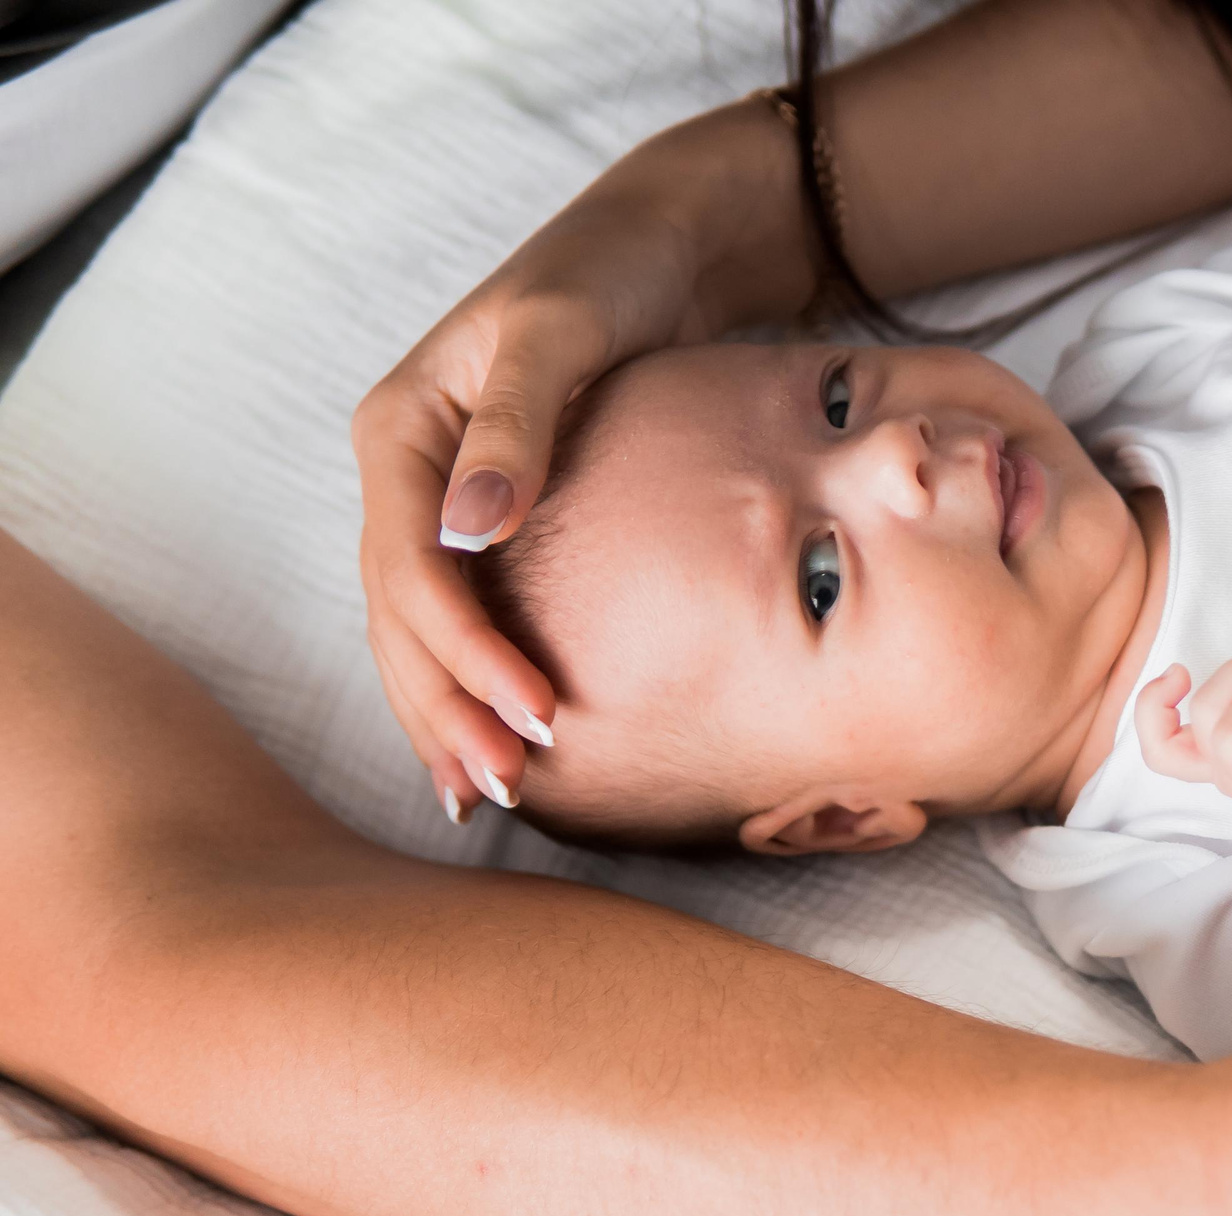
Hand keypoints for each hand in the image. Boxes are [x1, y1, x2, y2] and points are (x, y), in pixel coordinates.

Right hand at [352, 102, 808, 818]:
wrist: (673, 244)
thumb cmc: (618, 270)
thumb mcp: (565, 328)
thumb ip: (517, 423)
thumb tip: (470, 528)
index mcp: (403, 429)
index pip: (410, 568)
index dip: (463, 652)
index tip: (534, 716)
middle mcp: (411, 474)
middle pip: (402, 617)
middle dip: (448, 708)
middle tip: (507, 789)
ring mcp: (448, 504)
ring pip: (421, 634)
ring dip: (449, 716)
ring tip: (489, 797)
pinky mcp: (500, 526)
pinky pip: (467, 621)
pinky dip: (475, 686)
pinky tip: (496, 751)